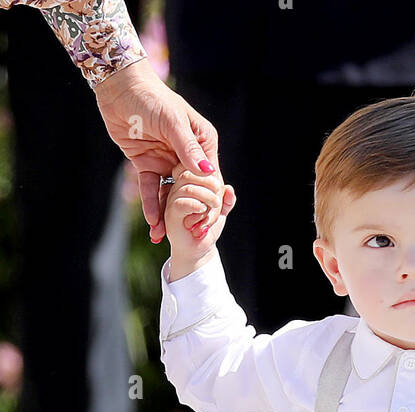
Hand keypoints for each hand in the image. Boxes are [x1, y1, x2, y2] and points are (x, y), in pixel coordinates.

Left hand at [94, 59, 219, 243]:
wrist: (119, 88)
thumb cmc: (151, 97)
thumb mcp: (172, 121)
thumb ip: (188, 148)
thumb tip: (207, 172)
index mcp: (202, 142)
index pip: (210, 177)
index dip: (208, 201)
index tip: (204, 222)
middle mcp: (188, 154)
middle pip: (191, 190)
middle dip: (189, 214)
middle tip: (187, 236)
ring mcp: (167, 160)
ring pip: (171, 193)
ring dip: (167, 214)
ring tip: (162, 236)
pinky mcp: (148, 164)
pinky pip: (152, 188)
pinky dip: (151, 204)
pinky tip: (152, 222)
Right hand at [164, 164, 235, 280]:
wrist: (196, 251)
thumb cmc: (205, 229)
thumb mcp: (220, 213)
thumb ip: (226, 201)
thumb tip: (229, 190)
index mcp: (186, 183)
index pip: (196, 168)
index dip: (210, 177)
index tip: (220, 191)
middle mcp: (176, 188)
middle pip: (191, 173)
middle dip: (210, 186)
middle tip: (217, 202)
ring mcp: (171, 199)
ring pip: (188, 187)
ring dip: (206, 198)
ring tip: (210, 211)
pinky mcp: (170, 213)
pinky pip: (182, 203)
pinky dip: (197, 207)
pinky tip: (202, 213)